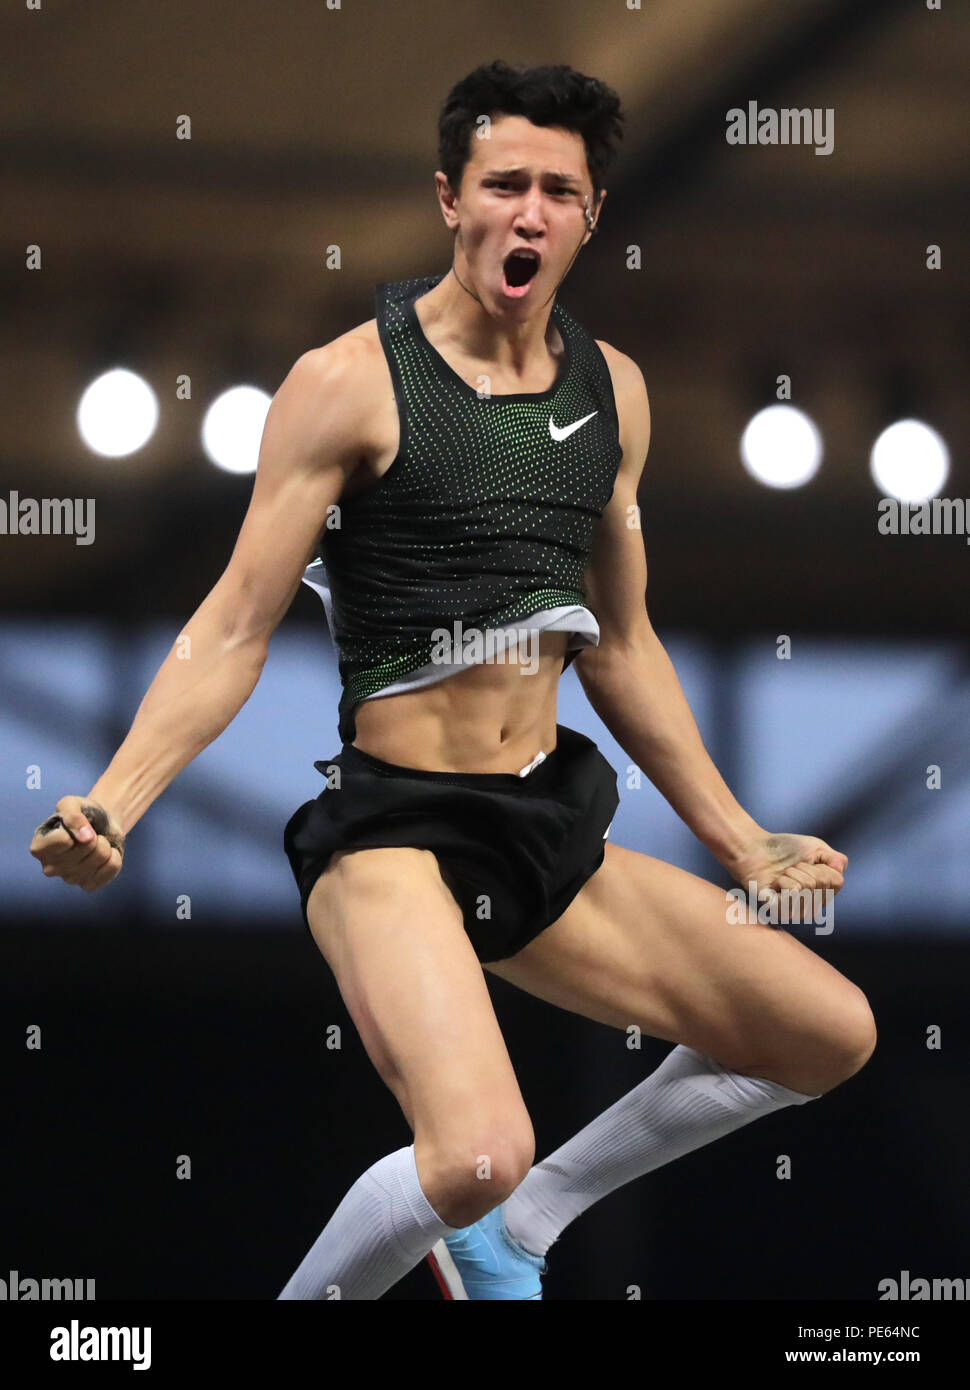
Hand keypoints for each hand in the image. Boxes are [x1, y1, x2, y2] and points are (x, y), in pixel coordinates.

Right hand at [30, 797, 125, 892]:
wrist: (100, 824)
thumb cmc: (81, 814)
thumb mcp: (71, 803)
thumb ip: (72, 815)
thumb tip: (85, 837)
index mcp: (39, 847)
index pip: (63, 839)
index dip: (77, 826)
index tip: (77, 823)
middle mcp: (49, 867)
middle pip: (86, 846)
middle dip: (94, 834)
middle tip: (89, 834)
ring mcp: (69, 879)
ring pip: (101, 856)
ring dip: (105, 843)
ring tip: (96, 843)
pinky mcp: (89, 885)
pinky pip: (113, 867)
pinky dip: (115, 855)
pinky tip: (104, 855)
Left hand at [726, 831, 847, 921]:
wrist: (755, 849)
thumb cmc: (785, 849)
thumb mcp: (816, 848)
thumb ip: (835, 858)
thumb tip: (840, 869)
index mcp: (824, 894)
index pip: (837, 881)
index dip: (821, 866)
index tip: (807, 863)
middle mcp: (812, 907)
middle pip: (820, 883)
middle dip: (804, 868)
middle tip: (790, 869)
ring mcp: (795, 912)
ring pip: (806, 887)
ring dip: (792, 873)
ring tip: (781, 876)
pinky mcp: (778, 912)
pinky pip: (792, 893)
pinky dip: (783, 881)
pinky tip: (774, 884)